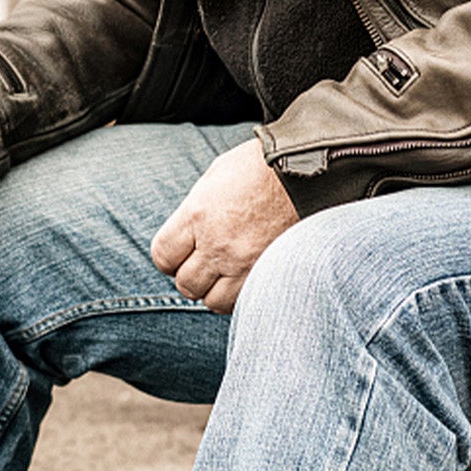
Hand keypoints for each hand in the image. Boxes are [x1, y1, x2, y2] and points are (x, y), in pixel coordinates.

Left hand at [151, 138, 298, 313]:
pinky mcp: (268, 273)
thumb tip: (185, 233)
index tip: (178, 255)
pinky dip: (237, 297)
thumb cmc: (260, 167)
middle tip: (203, 265)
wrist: (308, 171)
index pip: (163, 256)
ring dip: (214, 291)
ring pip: (212, 300)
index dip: (168, 259)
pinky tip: (243, 279)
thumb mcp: (216, 177)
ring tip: (223, 276)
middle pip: (186, 283)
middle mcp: (216, 244)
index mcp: (197, 215)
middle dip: (190, 276)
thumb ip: (195, 210)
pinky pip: (242, 303)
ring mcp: (243, 263)